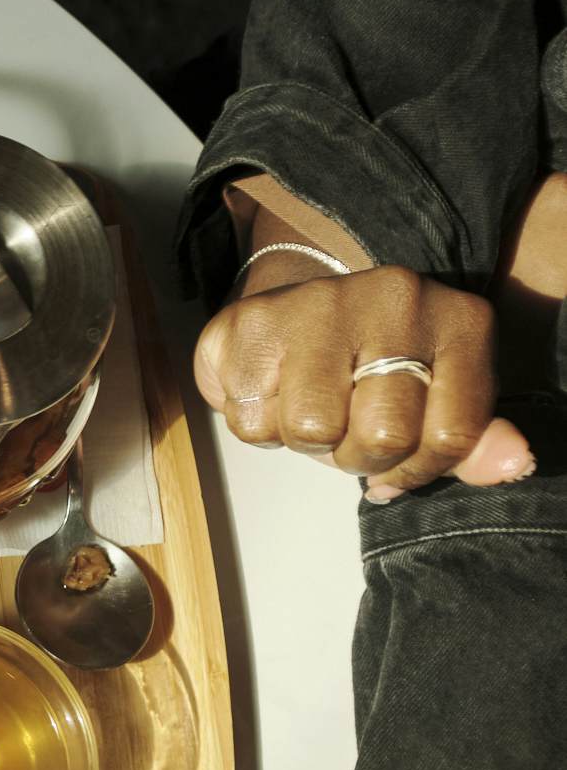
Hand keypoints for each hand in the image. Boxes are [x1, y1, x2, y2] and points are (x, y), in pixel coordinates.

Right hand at [193, 250, 531, 498]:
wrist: (293, 310)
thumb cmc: (368, 370)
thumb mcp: (434, 402)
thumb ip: (473, 441)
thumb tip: (517, 467)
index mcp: (459, 321)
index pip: (454, 434)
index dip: (418, 470)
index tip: (397, 463)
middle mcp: (397, 299)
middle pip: (383, 435)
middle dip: (356, 456)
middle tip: (345, 431)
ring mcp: (321, 304)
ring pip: (312, 430)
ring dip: (303, 441)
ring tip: (306, 407)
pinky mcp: (252, 321)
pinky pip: (252, 420)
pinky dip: (256, 425)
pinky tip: (270, 392)